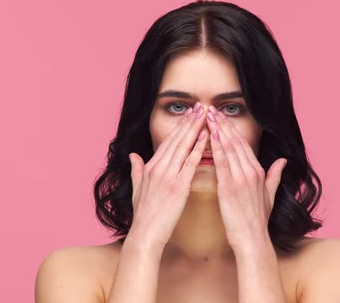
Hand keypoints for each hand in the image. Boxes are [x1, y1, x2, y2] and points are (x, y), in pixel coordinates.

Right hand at [128, 102, 208, 250]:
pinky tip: (206, 137)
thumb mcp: (137, 189)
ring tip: (206, 114)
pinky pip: (190, 163)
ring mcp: (168, 176)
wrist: (145, 235)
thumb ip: (136, 170)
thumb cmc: (143, 215)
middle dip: (189, 121)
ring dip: (195, 128)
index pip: (167, 141)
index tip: (189, 113)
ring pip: (183, 146)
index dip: (179, 126)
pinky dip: (198, 149)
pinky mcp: (178, 187)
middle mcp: (158, 168)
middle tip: (201, 106)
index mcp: (150, 167)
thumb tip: (132, 155)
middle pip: (176, 139)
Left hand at [205, 106, 286, 249]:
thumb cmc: (257, 221)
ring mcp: (241, 179)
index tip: (222, 117)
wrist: (252, 239)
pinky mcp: (229, 187)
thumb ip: (275, 176)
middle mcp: (251, 172)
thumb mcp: (270, 195)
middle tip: (212, 109)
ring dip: (217, 130)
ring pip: (228, 148)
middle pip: (235, 141)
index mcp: (259, 172)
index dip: (232, 129)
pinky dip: (215, 147)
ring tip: (208, 116)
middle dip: (223, 124)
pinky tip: (208, 135)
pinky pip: (221, 163)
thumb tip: (283, 161)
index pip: (244, 144)